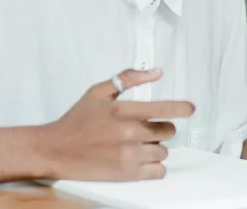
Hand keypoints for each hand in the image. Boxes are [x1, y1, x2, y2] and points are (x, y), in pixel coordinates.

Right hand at [34, 69, 194, 180]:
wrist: (55, 150)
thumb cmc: (76, 120)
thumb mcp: (98, 91)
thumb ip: (128, 78)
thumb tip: (156, 72)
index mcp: (123, 110)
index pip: (165, 108)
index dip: (182, 108)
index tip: (190, 108)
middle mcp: (129, 133)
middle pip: (168, 131)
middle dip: (161, 128)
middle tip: (145, 129)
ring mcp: (129, 155)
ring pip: (163, 151)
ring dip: (155, 147)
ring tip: (137, 144)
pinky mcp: (127, 174)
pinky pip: (158, 171)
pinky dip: (154, 166)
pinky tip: (141, 160)